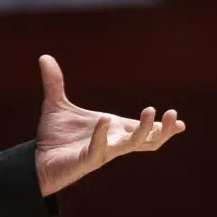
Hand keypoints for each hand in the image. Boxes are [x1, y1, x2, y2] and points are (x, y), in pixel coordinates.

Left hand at [33, 55, 184, 196]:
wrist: (36, 159)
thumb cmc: (53, 137)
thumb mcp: (55, 105)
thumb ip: (54, 82)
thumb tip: (44, 56)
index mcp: (112, 130)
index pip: (142, 129)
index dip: (160, 127)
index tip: (179, 121)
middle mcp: (112, 142)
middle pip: (146, 140)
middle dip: (162, 129)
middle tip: (174, 116)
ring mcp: (101, 151)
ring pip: (130, 145)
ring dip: (143, 130)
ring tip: (150, 111)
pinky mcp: (85, 160)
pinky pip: (98, 149)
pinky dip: (102, 135)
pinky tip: (105, 120)